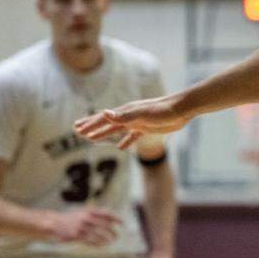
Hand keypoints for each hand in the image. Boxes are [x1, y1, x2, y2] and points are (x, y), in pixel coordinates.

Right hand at [51, 207, 121, 245]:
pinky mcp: (76, 235)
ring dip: (106, 238)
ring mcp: (81, 226)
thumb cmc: (72, 217)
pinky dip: (98, 243)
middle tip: (117, 235)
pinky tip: (103, 244)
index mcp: (89, 210)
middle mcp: (86, 218)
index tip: (122, 223)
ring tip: (112, 241)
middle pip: (104, 225)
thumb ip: (95, 214)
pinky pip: (90, 240)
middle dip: (112, 230)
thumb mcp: (83, 212)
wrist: (55, 222)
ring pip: (98, 234)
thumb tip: (111, 218)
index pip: (106, 213)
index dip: (115, 218)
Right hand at [73, 94, 188, 149]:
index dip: (90, 124)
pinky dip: (125, 141)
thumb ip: (123, 116)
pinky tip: (121, 147)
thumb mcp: (142, 114)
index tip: (76, 129)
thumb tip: (104, 114)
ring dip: (104, 134)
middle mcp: (129, 116)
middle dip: (92, 127)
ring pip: (117, 129)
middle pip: (106, 122)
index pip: (103, 118)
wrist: (182, 109)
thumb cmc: (163, 111)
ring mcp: (138, 122)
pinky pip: (132, 136)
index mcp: (125, 111)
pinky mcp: (147, 128)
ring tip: (92, 139)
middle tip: (77, 131)